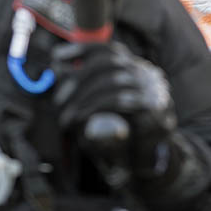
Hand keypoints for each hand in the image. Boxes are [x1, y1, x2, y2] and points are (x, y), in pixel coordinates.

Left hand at [52, 43, 175, 177]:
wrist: (151, 161)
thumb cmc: (123, 134)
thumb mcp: (104, 108)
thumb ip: (88, 90)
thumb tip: (58, 71)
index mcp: (135, 69)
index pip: (111, 49)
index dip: (83, 49)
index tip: (57, 56)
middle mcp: (147, 74)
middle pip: (110, 62)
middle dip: (78, 77)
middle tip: (58, 99)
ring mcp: (153, 89)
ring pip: (112, 81)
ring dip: (82, 98)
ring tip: (65, 117)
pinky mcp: (153, 108)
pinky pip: (118, 100)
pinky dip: (93, 107)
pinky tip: (79, 118)